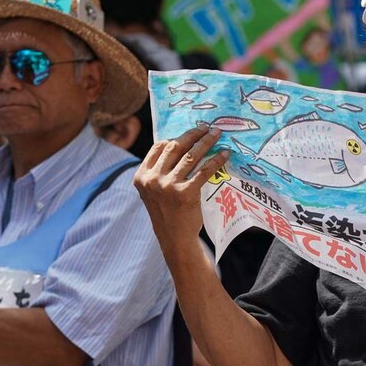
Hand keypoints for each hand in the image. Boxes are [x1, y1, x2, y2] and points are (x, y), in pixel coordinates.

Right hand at [133, 125, 228, 249]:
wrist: (174, 238)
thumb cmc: (167, 212)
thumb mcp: (154, 191)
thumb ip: (160, 170)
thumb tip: (180, 144)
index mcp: (141, 176)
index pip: (158, 147)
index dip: (175, 136)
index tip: (190, 132)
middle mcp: (152, 179)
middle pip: (175, 147)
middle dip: (192, 134)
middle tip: (206, 127)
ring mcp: (167, 186)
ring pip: (190, 156)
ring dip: (206, 142)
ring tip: (217, 134)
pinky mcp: (185, 193)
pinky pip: (203, 170)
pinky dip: (216, 160)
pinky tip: (224, 154)